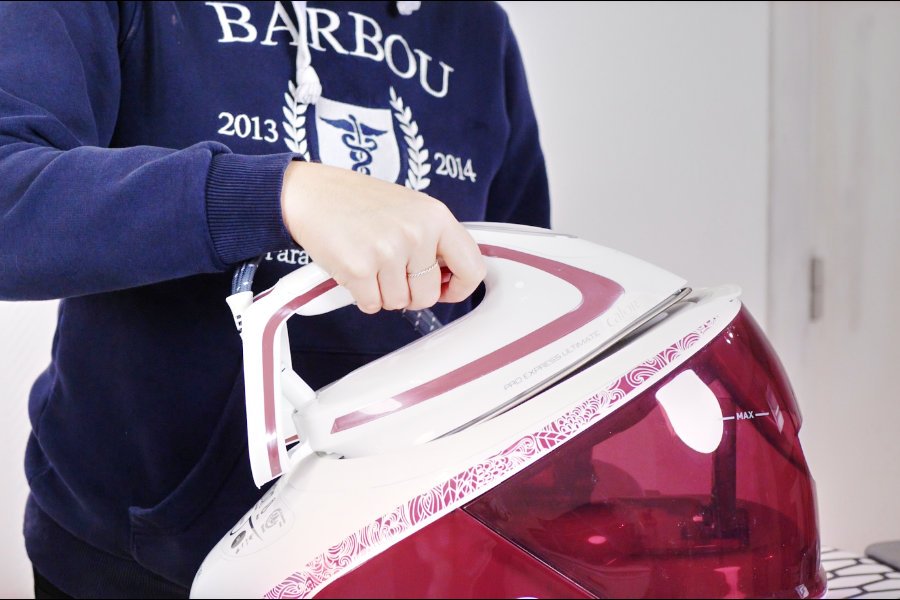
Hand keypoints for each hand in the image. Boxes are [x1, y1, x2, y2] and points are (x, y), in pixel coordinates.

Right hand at [281, 161, 484, 313]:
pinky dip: (361, 295)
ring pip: (398, 303)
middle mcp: (416, 233)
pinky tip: (354, 269)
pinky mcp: (359, 269)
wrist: (312, 193)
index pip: (472, 268)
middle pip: (428, 295)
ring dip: (382, 292)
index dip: (458, 287)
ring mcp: (388, 251)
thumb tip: (449, 279)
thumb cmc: (359, 202)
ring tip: (369, 262)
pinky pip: (371, 305)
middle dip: (410, 293)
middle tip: (391, 271)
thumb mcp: (411, 209)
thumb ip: (435, 241)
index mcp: (436, 217)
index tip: (444, 288)